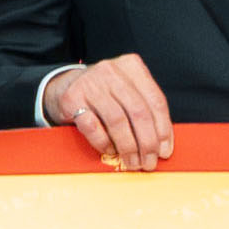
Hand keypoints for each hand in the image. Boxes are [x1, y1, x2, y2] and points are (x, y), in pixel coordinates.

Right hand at [46, 53, 173, 169]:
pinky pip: (93, 127)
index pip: (156, 100)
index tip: (164, 150)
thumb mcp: (126, 92)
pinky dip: (104, 143)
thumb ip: (144, 110)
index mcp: (132, 66)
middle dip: (147, 143)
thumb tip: (161, 145)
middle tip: (148, 162)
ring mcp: (90, 84)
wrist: (64, 86)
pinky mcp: (71, 99)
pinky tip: (110, 151)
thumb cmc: (102, 94)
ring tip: (132, 162)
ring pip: (117, 121)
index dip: (163, 130)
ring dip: (128, 147)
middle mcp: (111, 71)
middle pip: (138, 112)